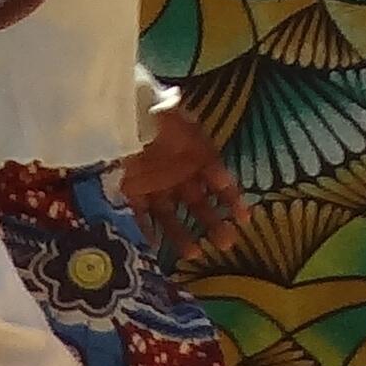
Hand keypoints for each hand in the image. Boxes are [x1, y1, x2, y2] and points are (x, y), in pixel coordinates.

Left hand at [117, 97, 244, 253]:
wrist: (120, 112)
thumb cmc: (154, 115)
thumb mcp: (184, 127)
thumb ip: (202, 151)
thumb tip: (226, 176)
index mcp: (193, 154)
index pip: (218, 180)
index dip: (232, 199)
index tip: (244, 218)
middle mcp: (176, 172)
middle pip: (198, 204)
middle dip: (213, 223)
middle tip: (226, 243)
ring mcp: (154, 184)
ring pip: (172, 216)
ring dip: (183, 235)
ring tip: (195, 254)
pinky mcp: (131, 191)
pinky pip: (142, 216)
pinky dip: (147, 231)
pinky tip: (156, 248)